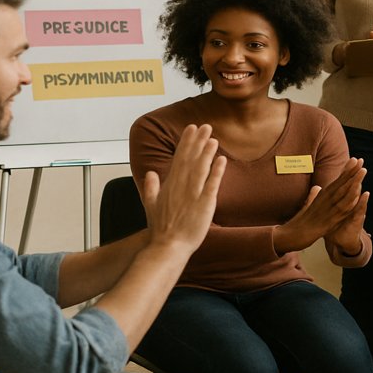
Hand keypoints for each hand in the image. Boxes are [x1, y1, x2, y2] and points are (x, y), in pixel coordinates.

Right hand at [140, 124, 225, 254]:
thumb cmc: (161, 230)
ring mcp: (193, 195)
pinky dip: (217, 172)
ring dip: (207, 152)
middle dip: (197, 141)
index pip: (179, 158)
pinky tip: (222, 160)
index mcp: (169, 185)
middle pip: (190, 159)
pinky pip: (212, 185)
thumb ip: (150, 187)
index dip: (186, 142)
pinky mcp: (204, 205)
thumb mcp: (150, 205)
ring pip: (201, 168)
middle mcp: (181, 186)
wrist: (167, 247)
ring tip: (213, 137)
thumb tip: (150, 173)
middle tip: (205, 126)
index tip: (191, 129)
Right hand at [273, 158, 365, 253]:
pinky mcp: (328, 221)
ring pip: (343, 193)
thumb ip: (313, 196)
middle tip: (361, 159)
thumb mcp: (307, 206)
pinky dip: (349, 201)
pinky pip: (341, 210)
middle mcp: (324, 199)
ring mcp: (327, 209)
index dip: (346, 171)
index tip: (355, 160)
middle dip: (352, 171)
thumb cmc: (299, 222)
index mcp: (322, 196)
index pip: (337, 181)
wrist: (290, 235)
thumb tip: (316, 187)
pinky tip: (358, 195)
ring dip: (353, 182)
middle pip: (341, 183)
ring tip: (363, 171)